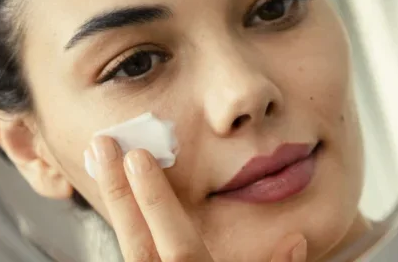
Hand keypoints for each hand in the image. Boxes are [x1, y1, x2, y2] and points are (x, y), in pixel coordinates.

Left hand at [87, 136, 307, 261]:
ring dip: (118, 212)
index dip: (156, 200)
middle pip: (137, 245)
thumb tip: (295, 240)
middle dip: (119, 193)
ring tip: (105, 170)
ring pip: (130, 256)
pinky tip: (123, 215)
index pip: (177, 244)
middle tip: (103, 147)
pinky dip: (129, 239)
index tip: (138, 158)